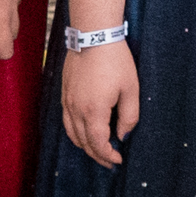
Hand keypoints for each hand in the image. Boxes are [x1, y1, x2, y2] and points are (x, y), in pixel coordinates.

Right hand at [61, 41, 139, 168]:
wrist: (93, 35)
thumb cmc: (115, 61)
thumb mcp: (131, 89)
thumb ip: (128, 117)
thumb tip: (123, 136)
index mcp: (94, 111)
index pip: (98, 144)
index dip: (108, 156)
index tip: (118, 159)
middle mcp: (76, 109)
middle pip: (83, 142)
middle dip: (97, 155)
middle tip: (110, 161)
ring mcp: (67, 101)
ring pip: (71, 133)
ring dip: (84, 145)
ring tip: (97, 150)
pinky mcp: (64, 93)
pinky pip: (66, 121)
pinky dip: (75, 132)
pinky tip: (84, 131)